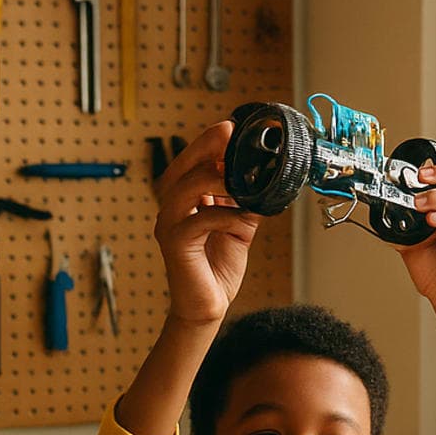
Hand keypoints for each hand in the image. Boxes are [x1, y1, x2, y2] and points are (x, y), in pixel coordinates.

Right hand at [154, 122, 260, 326]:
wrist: (208, 307)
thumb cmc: (217, 268)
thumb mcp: (238, 227)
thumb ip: (244, 202)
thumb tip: (266, 178)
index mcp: (184, 201)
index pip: (191, 163)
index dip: (208, 143)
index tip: (230, 127)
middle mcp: (171, 209)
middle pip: (183, 167)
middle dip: (205, 146)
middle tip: (228, 132)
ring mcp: (169, 225)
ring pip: (186, 188)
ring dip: (216, 177)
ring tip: (241, 179)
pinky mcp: (175, 244)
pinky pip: (201, 219)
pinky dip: (226, 216)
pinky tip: (244, 220)